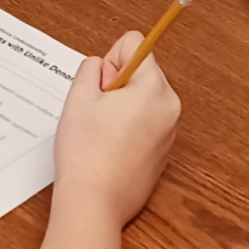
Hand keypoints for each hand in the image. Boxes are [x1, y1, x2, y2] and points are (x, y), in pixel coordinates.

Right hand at [50, 31, 178, 231]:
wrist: (94, 204)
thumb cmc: (86, 153)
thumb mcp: (78, 96)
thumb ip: (90, 68)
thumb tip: (101, 66)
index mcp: (154, 87)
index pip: (135, 44)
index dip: (109, 61)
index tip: (100, 88)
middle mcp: (169, 106)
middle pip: (140, 71)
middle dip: (115, 85)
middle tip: (96, 113)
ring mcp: (168, 132)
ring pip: (141, 99)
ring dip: (120, 108)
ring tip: (101, 134)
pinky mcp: (162, 153)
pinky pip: (145, 124)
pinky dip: (127, 129)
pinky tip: (109, 150)